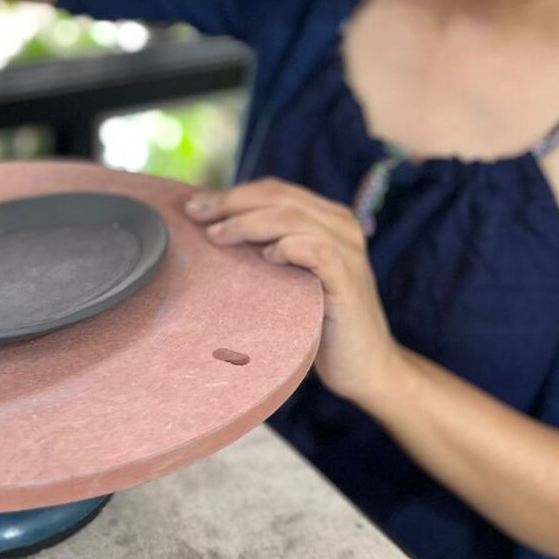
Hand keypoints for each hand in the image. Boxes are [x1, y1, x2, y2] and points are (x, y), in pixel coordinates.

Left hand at [185, 177, 400, 406]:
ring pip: (293, 217)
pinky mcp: (349, 279)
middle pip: (280, 196)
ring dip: (248, 222)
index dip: (233, 193)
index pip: (275, 191)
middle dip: (231, 202)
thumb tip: (212, 233)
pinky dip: (287, 247)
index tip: (193, 206)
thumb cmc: (321, 324)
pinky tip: (265, 257)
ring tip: (216, 236)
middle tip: (195, 214)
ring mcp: (348, 251)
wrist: (366, 367)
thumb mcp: (291, 278)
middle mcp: (341, 226)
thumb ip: (269, 250)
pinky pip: (317, 250)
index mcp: (327, 219)